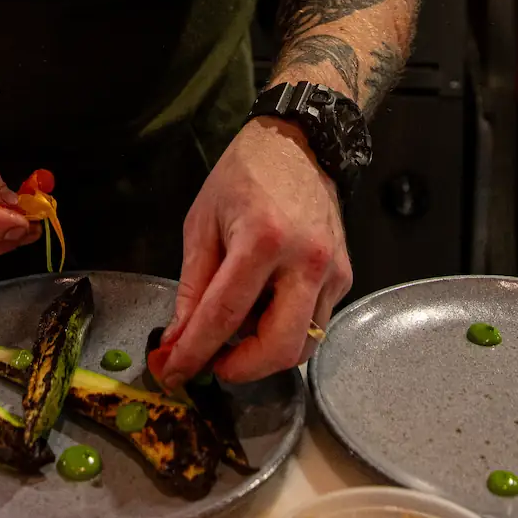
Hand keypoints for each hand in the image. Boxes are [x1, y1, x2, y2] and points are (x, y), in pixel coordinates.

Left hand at [154, 121, 351, 388]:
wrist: (298, 145)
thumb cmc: (244, 175)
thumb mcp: (202, 222)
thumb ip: (192, 285)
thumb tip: (178, 338)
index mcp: (262, 240)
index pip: (224, 315)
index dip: (194, 351)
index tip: (172, 372)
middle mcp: (304, 261)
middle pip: (278, 347)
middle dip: (240, 368)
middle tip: (212, 362)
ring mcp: (331, 271)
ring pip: (303, 346)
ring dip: (263, 353)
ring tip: (235, 332)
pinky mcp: (344, 277)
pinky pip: (314, 324)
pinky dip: (284, 331)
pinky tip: (262, 310)